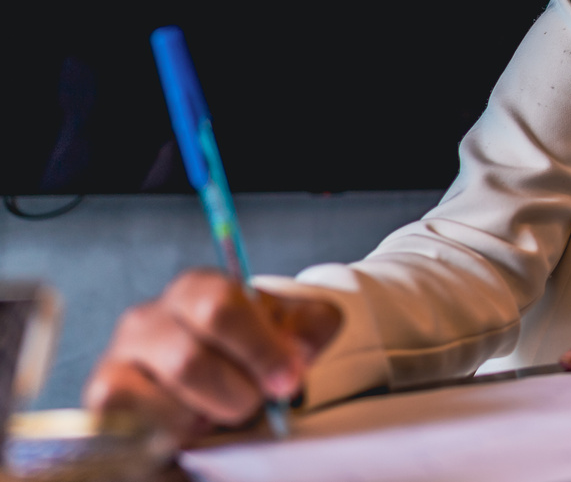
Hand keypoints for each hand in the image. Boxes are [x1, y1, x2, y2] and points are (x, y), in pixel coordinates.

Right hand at [83, 268, 341, 442]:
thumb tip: (295, 357)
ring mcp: (116, 363)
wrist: (222, 371)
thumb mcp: (296, 327)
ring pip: (162, 405)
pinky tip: (192, 429)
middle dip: (235, 394)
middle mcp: (145, 320)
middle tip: (254, 403)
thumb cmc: (254, 346)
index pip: (218, 308)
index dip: (258, 350)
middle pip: (188, 361)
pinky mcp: (102, 409)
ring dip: (204, 419)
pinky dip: (176, 440)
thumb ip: (309, 331)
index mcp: (195, 289)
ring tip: (218, 410)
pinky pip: (136, 435)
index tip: (287, 381)